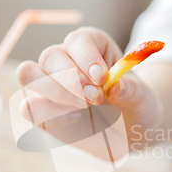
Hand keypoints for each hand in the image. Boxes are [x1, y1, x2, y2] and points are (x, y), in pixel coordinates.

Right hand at [16, 27, 161, 156]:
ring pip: (29, 74)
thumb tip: (115, 87)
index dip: (87, 56)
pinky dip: (48, 114)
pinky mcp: (40, 109)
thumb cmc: (134, 106)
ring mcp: (48, 84)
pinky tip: (75, 119)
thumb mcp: (142, 98)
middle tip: (96, 99)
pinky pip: (28, 107)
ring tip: (84, 108)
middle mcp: (65, 59)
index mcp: (91, 45)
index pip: (79, 40)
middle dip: (72, 79)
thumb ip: (131, 91)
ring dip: (54, 92)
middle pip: (50, 56)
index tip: (102, 78)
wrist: (127, 132)